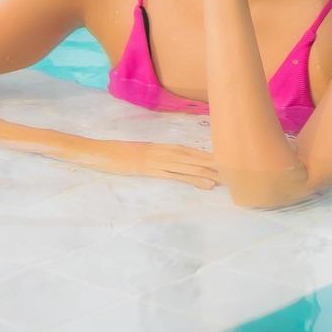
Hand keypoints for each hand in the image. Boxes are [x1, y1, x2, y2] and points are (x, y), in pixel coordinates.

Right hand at [76, 137, 221, 189]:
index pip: (185, 150)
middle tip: (234, 168)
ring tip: (226, 177)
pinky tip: (206, 185)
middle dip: (212, 162)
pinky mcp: (150, 170)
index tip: (221, 159)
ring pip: (188, 165)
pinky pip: (175, 175)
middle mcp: (161, 151)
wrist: (96, 151)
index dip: (204, 154)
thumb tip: (160, 163)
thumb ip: (148, 157)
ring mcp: (156, 160)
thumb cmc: (111, 154)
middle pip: (191, 156)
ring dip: (208, 170)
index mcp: (157, 147)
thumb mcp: (133, 154)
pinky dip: (192, 179)